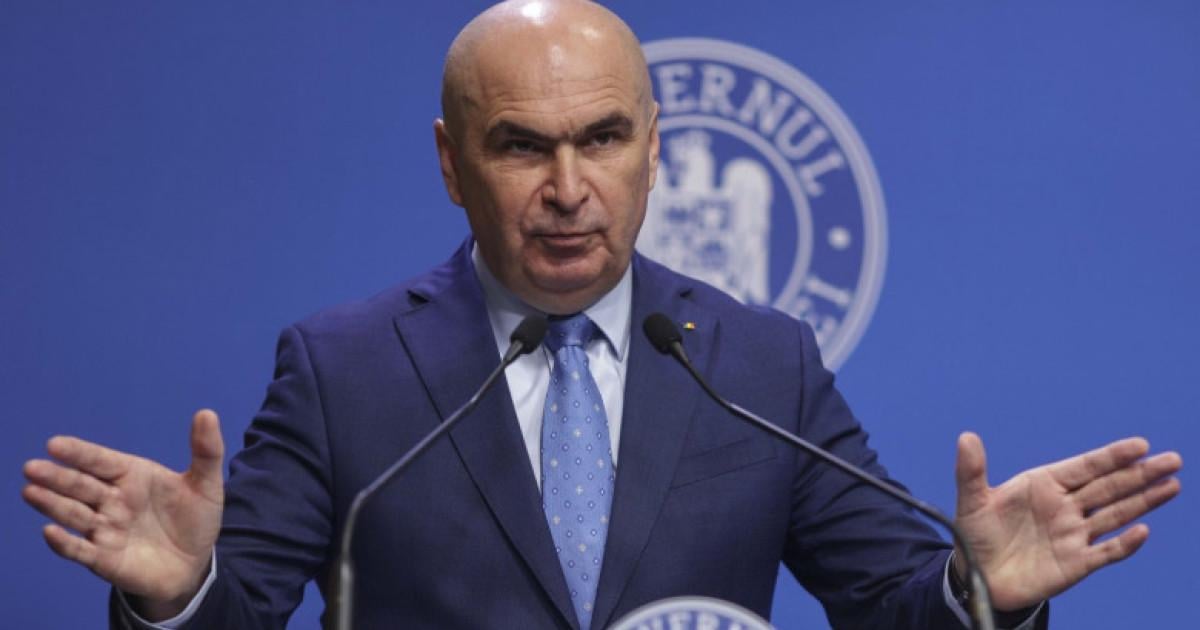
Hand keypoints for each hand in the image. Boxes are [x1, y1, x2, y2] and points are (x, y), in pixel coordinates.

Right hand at [22, 410, 224, 619]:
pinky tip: (50, 532)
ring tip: (30, 491)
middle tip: (32, 467)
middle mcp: (112, 501)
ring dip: (52, 504)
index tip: (55, 444)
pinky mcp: (104, 559)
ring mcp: (106, 530)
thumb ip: (206, 450)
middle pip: (80, 486)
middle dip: (57, 477)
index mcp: (132, 477)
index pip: (101, 461)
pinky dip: (65, 543)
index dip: (79, 453)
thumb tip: (206, 413)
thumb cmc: (195, 519)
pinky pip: (81, 550)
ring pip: (74, 514)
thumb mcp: (206, 484)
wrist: (195, 565)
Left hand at [953, 432, 1181, 611]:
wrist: (977, 576)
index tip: (1140, 445)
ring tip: (1171, 485)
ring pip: (1115, 514)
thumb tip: (966, 437)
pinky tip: (1142, 531)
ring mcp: (1073, 535)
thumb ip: (971, 471)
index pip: (1085, 467)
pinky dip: (1124, 544)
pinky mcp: (1076, 564)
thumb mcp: (971, 500)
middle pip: (1109, 487)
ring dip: (1143, 501)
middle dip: (1140, 474)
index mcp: (1044, 485)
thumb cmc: (976, 534)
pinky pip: (1106, 552)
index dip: (1112, 457)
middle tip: (1173, 459)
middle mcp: (1065, 507)